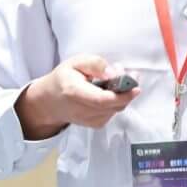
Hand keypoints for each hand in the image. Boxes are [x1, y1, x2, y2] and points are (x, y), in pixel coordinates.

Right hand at [14, 55, 139, 140]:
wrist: (51, 101)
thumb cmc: (64, 79)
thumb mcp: (76, 62)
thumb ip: (95, 64)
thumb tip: (113, 73)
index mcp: (74, 92)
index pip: (101, 99)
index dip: (122, 95)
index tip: (135, 86)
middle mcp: (81, 110)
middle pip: (113, 105)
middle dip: (127, 90)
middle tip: (130, 74)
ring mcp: (89, 120)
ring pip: (116, 108)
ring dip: (123, 94)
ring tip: (115, 79)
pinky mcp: (95, 124)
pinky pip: (114, 112)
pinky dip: (117, 101)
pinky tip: (110, 91)